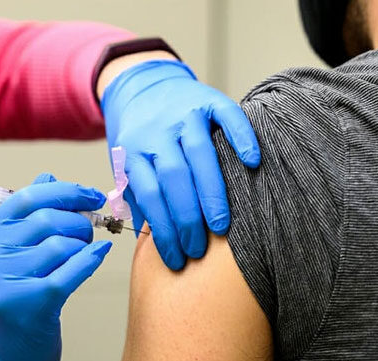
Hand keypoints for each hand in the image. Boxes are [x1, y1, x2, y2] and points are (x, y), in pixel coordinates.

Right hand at [0, 173, 111, 360]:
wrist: (5, 358)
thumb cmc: (18, 301)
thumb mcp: (15, 255)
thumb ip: (29, 217)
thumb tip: (49, 177)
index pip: (27, 198)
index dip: (65, 192)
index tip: (92, 195)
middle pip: (47, 220)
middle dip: (79, 222)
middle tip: (90, 232)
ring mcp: (4, 281)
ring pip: (61, 245)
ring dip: (83, 246)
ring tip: (85, 253)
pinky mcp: (27, 305)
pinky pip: (70, 271)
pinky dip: (90, 261)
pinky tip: (98, 256)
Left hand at [101, 59, 259, 269]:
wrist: (141, 86)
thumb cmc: (138, 136)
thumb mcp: (126, 163)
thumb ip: (138, 195)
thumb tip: (153, 239)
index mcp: (133, 151)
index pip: (149, 195)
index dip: (163, 230)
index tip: (176, 258)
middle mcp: (157, 132)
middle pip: (174, 177)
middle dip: (187, 218)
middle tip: (199, 248)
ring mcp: (183, 114)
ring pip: (200, 153)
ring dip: (211, 192)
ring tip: (220, 227)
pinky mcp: (207, 99)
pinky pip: (227, 116)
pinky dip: (241, 137)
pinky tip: (251, 162)